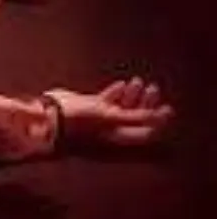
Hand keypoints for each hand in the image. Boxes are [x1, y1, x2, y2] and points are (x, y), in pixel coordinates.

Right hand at [46, 78, 172, 145]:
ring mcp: (100, 118)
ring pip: (122, 107)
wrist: (51, 113)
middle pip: (135, 119)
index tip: (167, 108)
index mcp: (119, 136)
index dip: (158, 121)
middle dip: (146, 104)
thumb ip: (138, 117)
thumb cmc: (82, 119)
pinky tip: (120, 84)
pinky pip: (107, 100)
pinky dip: (116, 92)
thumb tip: (162, 117)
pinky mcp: (89, 107)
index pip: (145, 132)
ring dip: (132, 95)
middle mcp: (112, 129)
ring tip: (137, 82)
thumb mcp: (113, 117)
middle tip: (152, 89)